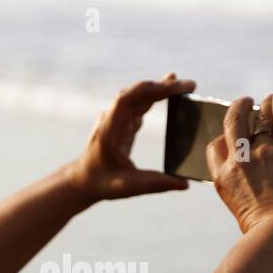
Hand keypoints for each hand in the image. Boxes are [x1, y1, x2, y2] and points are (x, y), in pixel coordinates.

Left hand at [64, 73, 195, 204]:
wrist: (83, 181)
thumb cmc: (101, 183)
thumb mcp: (128, 187)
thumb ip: (156, 185)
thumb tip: (184, 184)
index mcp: (109, 129)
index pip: (126, 99)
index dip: (148, 89)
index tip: (171, 85)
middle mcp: (112, 119)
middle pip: (136, 93)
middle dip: (163, 87)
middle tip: (190, 86)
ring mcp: (117, 118)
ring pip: (139, 96)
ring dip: (161, 90)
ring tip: (186, 87)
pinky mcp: (123, 122)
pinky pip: (140, 104)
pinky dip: (156, 97)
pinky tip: (172, 94)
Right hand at [205, 94, 272, 235]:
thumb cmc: (262, 231)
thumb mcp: (240, 209)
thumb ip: (243, 191)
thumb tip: (256, 186)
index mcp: (222, 178)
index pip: (215, 147)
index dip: (222, 138)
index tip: (230, 136)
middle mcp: (239, 161)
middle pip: (232, 123)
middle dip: (236, 109)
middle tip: (244, 103)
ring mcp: (262, 154)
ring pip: (258, 118)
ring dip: (261, 106)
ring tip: (266, 100)